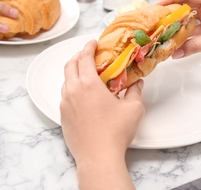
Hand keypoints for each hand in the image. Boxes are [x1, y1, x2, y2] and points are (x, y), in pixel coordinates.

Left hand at [60, 40, 143, 188]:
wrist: (98, 157)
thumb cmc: (115, 132)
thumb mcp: (132, 109)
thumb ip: (135, 92)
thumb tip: (137, 83)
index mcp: (88, 84)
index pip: (84, 57)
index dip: (88, 47)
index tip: (92, 43)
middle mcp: (72, 91)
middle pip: (69, 65)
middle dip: (78, 56)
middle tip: (88, 55)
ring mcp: (65, 104)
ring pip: (65, 81)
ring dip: (74, 73)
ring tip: (86, 75)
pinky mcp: (62, 116)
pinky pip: (65, 96)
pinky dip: (72, 88)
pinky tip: (83, 95)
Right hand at [156, 0, 200, 61]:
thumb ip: (195, 45)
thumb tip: (176, 52)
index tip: (158, 6)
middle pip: (185, 4)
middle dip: (170, 11)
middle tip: (156, 19)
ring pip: (187, 17)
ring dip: (176, 23)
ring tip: (163, 30)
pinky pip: (192, 28)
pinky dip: (184, 33)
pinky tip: (175, 40)